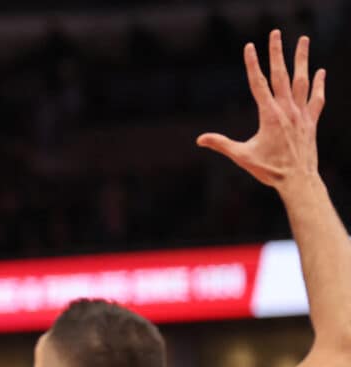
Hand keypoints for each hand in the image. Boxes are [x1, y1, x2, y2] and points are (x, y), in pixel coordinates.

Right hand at [198, 30, 325, 191]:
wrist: (298, 180)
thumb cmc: (269, 170)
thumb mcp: (242, 156)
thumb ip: (221, 144)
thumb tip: (200, 139)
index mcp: (269, 115)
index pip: (259, 83)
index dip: (253, 64)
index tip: (250, 47)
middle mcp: (287, 110)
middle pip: (281, 74)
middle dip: (277, 52)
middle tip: (276, 33)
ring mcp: (301, 114)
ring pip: (302, 80)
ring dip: (302, 59)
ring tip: (303, 40)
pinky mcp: (311, 121)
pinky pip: (316, 98)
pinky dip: (319, 84)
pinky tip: (319, 71)